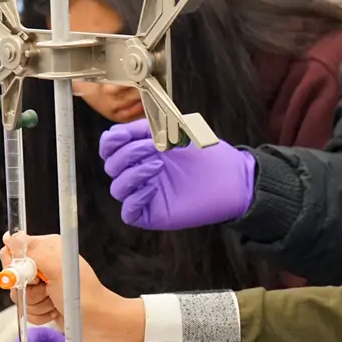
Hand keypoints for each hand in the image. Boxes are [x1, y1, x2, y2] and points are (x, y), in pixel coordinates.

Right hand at [0, 234, 144, 341]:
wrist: (97, 321)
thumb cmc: (82, 293)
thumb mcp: (57, 267)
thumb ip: (33, 252)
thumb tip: (9, 236)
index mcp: (47, 248)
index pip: (12, 251)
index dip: (15, 267)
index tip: (31, 277)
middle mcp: (42, 264)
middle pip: (12, 276)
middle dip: (28, 290)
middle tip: (47, 289)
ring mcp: (41, 285)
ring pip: (19, 296)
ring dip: (37, 304)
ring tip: (54, 301)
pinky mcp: (42, 302)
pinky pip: (27, 310)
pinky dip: (40, 314)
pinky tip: (54, 312)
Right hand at [99, 119, 255, 230]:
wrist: (231, 178)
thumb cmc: (207, 154)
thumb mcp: (177, 131)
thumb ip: (148, 127)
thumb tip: (118, 131)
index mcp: (141, 151)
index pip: (110, 147)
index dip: (111, 141)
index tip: (123, 135)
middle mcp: (139, 172)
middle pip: (111, 165)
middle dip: (127, 153)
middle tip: (151, 146)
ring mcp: (145, 193)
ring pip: (117, 188)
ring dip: (132, 174)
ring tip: (157, 164)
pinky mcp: (152, 213)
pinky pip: (128, 212)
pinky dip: (134, 199)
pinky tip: (151, 189)